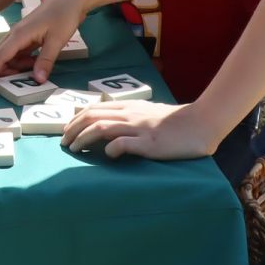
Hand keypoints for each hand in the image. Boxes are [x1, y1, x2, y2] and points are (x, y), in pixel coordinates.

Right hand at [0, 0, 88, 90]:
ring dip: (16, 66)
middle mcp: (15, 34)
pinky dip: (22, 60)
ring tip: (35, 70)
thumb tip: (37, 80)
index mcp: (19, 35)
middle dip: (3, 71)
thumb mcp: (57, 41)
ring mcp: (21, 33)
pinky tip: (35, 63)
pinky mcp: (28, 34)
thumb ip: (46, 61)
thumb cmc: (64, 16)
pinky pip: (18, 51)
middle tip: (19, 81)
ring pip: (9, 54)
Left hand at [61, 100, 218, 161]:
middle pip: (92, 117)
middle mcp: (130, 115)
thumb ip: (131, 117)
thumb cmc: (176, 121)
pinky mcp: (148, 143)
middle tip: (64, 142)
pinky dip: (110, 150)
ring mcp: (138, 128)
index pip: (95, 109)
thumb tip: (112, 125)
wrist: (201, 123)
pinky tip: (108, 156)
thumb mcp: (149, 113)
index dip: (77, 120)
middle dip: (73, 130)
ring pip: (101, 128)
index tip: (67, 131)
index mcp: (129, 107)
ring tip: (74, 150)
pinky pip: (123, 144)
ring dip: (83, 139)